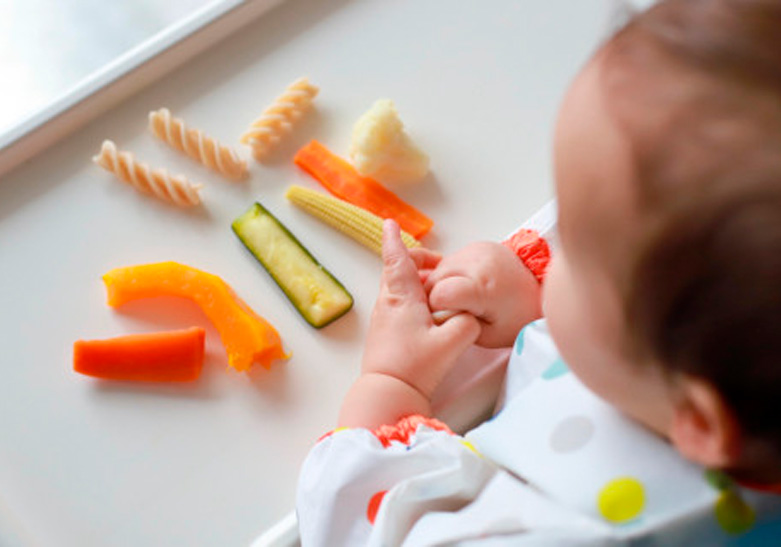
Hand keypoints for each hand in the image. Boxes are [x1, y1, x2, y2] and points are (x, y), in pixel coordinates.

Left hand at [361, 221, 479, 397]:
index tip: (389, 224)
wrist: (387, 392)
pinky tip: (426, 311)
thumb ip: (468, 322)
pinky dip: (410, 299)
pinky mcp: (385, 334)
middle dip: (410, 260)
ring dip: (411, 282)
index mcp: (401, 297)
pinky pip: (397, 306)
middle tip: (431, 260)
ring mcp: (383, 319)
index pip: (396, 260)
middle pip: (395, 272)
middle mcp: (387, 304)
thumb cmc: (414, 367)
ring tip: (433, 285)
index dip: (394, 240)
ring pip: (396, 290)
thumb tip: (469, 314)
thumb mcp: (453, 342)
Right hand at [424, 242, 541, 346]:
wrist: (539, 292)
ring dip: (442, 284)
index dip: (437, 308)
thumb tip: (434, 314)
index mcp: (484, 287)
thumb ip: (457, 325)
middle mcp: (479, 263)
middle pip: (434, 279)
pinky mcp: (478, 245)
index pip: (439, 294)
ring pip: (439, 268)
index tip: (448, 316)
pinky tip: (465, 284)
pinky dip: (451, 274)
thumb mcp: (486, 335)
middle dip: (436, 296)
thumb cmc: (517, 317)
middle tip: (453, 309)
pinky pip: (450, 260)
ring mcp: (478, 250)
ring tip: (461, 297)